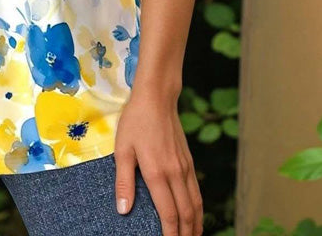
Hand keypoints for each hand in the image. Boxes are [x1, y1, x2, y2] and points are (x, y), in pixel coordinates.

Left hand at [113, 89, 202, 235]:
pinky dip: (199, 208)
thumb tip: (123, 210)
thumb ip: (124, 182)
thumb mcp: (122, 150)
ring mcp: (185, 168)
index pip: (168, 213)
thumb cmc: (135, 122)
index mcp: (157, 174)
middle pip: (186, 213)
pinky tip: (195, 214)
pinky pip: (197, 191)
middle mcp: (176, 174)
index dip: (170, 234)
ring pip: (196, 204)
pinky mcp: (189, 161)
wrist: (157, 98)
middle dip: (185, 233)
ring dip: (195, 224)